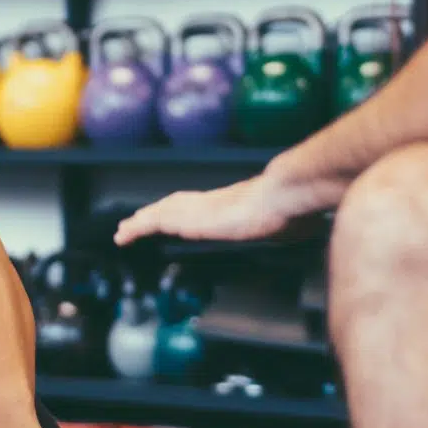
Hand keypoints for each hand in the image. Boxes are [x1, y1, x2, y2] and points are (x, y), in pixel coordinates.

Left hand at [114, 170, 322, 246]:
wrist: (286, 193)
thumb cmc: (292, 207)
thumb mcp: (286, 221)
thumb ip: (284, 224)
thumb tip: (303, 226)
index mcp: (230, 202)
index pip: (197, 205)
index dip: (180, 211)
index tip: (168, 217)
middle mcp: (210, 201)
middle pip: (173, 205)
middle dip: (154, 213)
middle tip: (133, 223)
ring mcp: (200, 208)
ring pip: (161, 211)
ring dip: (141, 220)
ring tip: (124, 231)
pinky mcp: (192, 218)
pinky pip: (158, 220)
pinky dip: (141, 226)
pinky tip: (129, 234)